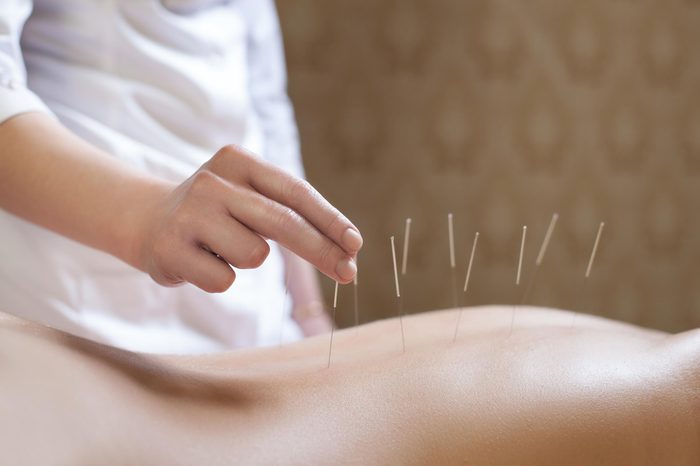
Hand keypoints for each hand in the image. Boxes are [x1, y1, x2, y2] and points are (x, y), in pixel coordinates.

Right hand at [133, 145, 361, 291]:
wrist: (146, 220)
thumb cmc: (216, 212)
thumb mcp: (249, 197)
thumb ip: (290, 215)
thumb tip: (345, 251)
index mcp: (238, 161)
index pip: (295, 191)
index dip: (330, 219)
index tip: (356, 244)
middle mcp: (212, 181)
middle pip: (283, 222)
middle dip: (321, 251)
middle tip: (349, 274)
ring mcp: (188, 214)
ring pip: (254, 256)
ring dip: (246, 260)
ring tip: (221, 248)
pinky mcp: (169, 249)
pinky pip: (224, 280)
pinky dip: (218, 278)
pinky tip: (199, 261)